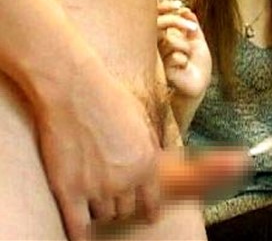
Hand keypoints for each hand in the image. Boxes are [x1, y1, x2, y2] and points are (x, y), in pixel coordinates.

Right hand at [35, 53, 162, 239]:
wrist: (75, 92)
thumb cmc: (111, 99)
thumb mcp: (143, 122)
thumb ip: (148, 149)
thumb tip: (156, 164)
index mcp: (148, 164)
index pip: (151, 201)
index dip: (149, 210)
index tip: (148, 216)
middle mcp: (126, 181)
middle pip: (126, 210)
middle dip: (123, 206)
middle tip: (116, 201)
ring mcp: (97, 188)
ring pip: (104, 216)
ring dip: (102, 212)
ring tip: (97, 205)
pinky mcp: (69, 191)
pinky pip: (78, 226)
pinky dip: (82, 236)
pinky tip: (83, 239)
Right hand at [157, 1, 211, 99]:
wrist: (199, 84)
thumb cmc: (197, 63)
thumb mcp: (197, 40)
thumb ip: (191, 25)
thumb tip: (185, 9)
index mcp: (164, 36)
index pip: (156, 17)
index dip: (164, 7)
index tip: (179, 4)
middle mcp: (157, 45)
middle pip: (157, 24)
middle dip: (176, 21)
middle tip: (193, 28)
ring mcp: (156, 57)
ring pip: (168, 41)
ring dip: (184, 46)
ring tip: (189, 55)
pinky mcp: (159, 69)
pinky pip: (173, 55)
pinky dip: (183, 58)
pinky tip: (184, 67)